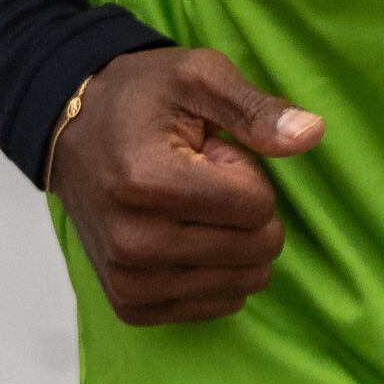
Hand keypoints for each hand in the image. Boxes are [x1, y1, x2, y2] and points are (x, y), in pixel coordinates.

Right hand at [50, 47, 321, 325]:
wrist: (72, 131)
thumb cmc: (142, 98)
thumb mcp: (199, 77)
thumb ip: (255, 109)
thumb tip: (311, 134)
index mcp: (147, 181)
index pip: (257, 206)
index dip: (245, 172)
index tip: (207, 152)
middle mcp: (132, 242)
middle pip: (255, 249)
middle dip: (244, 210)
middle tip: (199, 178)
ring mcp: (128, 281)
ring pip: (242, 283)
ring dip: (232, 242)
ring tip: (188, 205)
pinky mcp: (130, 305)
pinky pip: (217, 306)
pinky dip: (218, 273)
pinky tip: (185, 237)